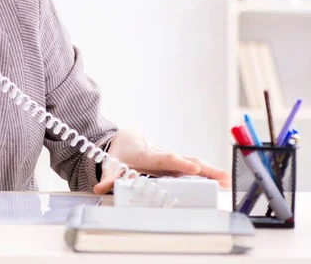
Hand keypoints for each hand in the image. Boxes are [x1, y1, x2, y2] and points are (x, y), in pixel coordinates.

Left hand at [93, 129, 229, 194]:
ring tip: (227, 180)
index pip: (165, 159)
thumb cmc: (119, 152)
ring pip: (191, 162)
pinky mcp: (174, 161)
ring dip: (210, 171)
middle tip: (220, 177)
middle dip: (202, 168)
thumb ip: (106, 178)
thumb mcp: (110, 164)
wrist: (123, 138)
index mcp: (148, 155)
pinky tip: (221, 179)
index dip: (179, 162)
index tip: (193, 167)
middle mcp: (162, 155)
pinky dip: (207, 172)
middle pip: (184, 160)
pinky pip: (192, 165)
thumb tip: (99, 189)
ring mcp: (170, 157)